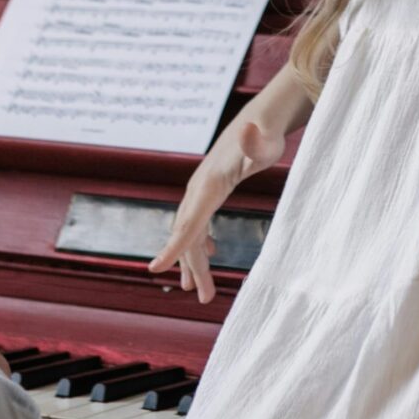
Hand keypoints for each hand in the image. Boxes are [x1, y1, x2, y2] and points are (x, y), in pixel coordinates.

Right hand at [148, 116, 285, 303]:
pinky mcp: (210, 192)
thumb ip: (255, 142)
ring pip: (191, 232)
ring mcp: (202, 191)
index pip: (187, 224)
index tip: (154, 270)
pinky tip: (210, 256)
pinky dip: (199, 244)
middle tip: (204, 298)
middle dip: (192, 268)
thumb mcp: (264, 142)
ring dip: (194, 261)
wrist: (259, 121)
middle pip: (188, 235)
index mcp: (208, 187)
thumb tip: (251, 130)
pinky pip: (198, 224)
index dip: (172, 249)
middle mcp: (198, 190)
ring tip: (201, 291)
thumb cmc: (264, 135)